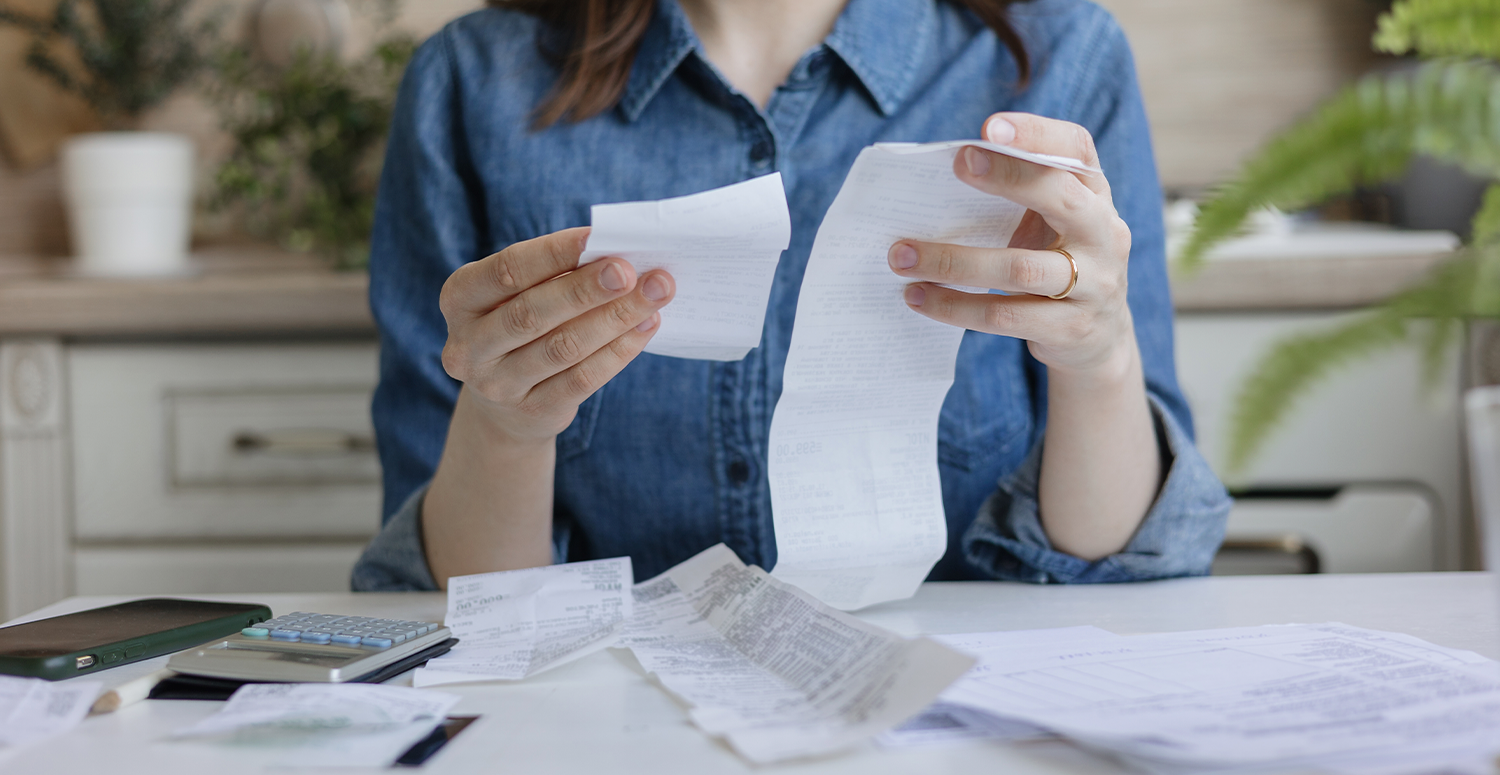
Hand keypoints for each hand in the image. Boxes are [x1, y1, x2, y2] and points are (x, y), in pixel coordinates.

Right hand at [438, 227, 674, 441]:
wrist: (504, 404)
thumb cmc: (520, 325)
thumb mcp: (520, 294)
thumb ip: (556, 273)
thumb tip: (617, 253)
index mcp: (460, 298)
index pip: (508, 270)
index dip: (554, 253)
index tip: (597, 237)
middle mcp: (468, 344)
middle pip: (533, 312)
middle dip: (587, 289)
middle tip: (632, 270)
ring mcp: (497, 384)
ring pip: (563, 348)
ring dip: (614, 318)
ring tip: (654, 294)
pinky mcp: (532, 411)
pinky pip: (583, 379)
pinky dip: (619, 350)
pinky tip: (646, 326)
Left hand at [887, 113, 1135, 377]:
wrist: (1099, 338)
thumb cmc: (1058, 261)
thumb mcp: (1051, 223)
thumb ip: (1018, 196)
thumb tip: (934, 183)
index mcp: (1095, 194)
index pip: (1077, 149)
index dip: (1037, 134)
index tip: (990, 126)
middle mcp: (1104, 233)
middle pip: (1060, 197)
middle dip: (1007, 178)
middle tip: (956, 164)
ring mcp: (1094, 284)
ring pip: (1020, 268)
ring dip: (954, 261)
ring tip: (902, 256)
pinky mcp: (1070, 329)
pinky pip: (1004, 315)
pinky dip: (955, 306)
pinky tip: (918, 297)